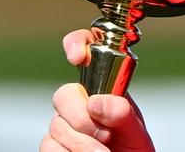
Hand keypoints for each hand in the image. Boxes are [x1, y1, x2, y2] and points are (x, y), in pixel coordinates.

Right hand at [40, 29, 154, 151]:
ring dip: (80, 144)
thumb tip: (96, 102)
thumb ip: (123, 113)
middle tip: (105, 135)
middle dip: (82, 118)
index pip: (86, 53)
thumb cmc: (134, 149)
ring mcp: (64, 123)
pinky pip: (48, 146)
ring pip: (56, 125)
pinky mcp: (53, 145)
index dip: (76, 43)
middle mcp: (81, 101)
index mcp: (103, 87)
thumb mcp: (136, 130)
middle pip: (63, 95)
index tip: (77, 56)